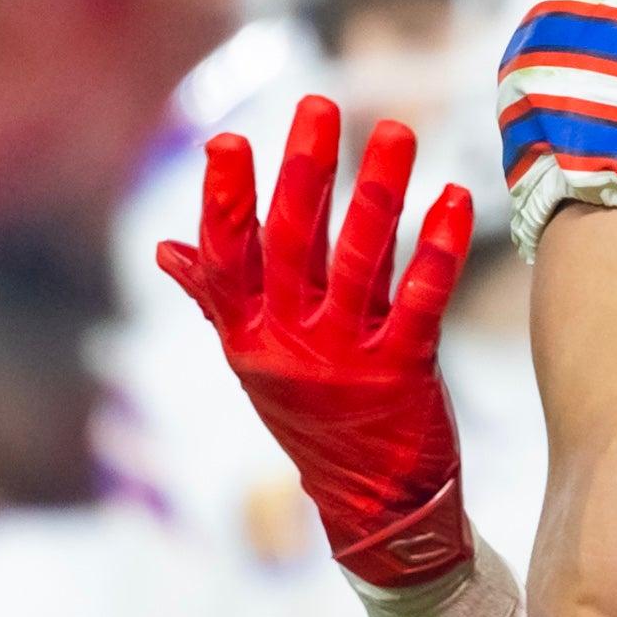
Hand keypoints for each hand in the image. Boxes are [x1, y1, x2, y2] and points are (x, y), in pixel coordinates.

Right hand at [156, 97, 477, 586]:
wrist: (374, 512)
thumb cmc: (314, 422)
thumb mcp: (256, 363)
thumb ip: (217, 299)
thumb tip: (163, 248)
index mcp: (249, 337)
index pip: (228, 258)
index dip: (225, 202)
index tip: (227, 143)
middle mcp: (290, 345)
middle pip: (293, 244)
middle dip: (305, 171)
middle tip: (320, 104)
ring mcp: (346, 360)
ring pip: (359, 261)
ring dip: (378, 192)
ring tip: (398, 131)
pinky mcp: (402, 374)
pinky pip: (421, 301)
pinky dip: (438, 250)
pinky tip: (453, 200)